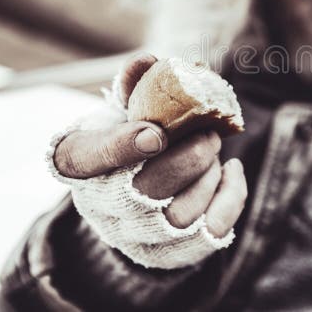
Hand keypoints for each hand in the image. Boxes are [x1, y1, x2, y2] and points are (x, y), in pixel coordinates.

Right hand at [52, 52, 246, 236]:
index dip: (123, 146)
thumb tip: (147, 60)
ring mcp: (138, 236)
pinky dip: (232, 196)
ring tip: (212, 149)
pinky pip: (213, 231)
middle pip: (151, 188)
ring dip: (210, 173)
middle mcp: (103, 208)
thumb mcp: (119, 113)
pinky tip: (230, 171)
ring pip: (184, 212)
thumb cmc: (126, 144)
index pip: (88, 158)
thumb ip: (132, 87)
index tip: (156, 133)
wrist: (128, 203)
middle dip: (191, 155)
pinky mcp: (174, 251)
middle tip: (207, 132)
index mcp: (80, 164)